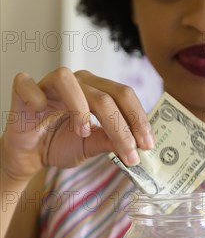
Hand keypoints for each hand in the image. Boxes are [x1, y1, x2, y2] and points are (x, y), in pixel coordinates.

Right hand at [1, 68, 153, 181]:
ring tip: (83, 133)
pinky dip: (36, 97)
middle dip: (122, 126)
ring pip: (69, 81)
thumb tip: (137, 146)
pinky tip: (41, 111)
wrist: (30, 156)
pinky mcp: (24, 90)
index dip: (138, 119)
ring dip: (81, 108)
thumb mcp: (91, 146)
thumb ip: (111, 141)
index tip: (147, 145)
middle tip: (131, 152)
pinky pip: (29, 84)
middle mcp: (77, 83)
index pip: (123, 96)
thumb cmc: (60, 144)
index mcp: (96, 91)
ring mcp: (49, 84)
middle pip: (105, 94)